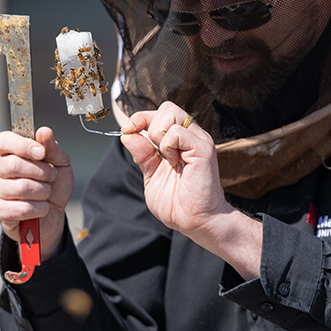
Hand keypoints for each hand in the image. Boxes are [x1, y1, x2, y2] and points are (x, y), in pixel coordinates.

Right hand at [0, 126, 73, 259]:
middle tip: (51, 176)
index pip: (4, 140)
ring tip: (46, 192)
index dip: (23, 145)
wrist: (54, 213)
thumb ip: (51, 146)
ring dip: (43, 191)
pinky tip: (41, 207)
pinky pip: (22, 208)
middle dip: (41, 172)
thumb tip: (44, 131)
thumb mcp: (59, 162)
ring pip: (20, 188)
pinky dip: (39, 208)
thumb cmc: (53, 184)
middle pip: (13, 165)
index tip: (41, 153)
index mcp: (8, 151)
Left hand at [120, 102, 261, 278]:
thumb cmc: (177, 203)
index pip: (159, 113)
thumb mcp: (151, 175)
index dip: (140, 119)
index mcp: (179, 141)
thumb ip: (142, 154)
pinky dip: (168, 146)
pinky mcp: (203, 148)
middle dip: (149, 125)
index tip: (128, 131)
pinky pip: (177, 132)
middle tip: (154, 151)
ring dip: (158, 136)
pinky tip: (175, 163)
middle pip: (166, 108)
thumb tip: (127, 134)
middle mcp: (191, 136)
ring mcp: (198, 140)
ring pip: (170, 113)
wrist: (196, 222)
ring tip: (168, 159)